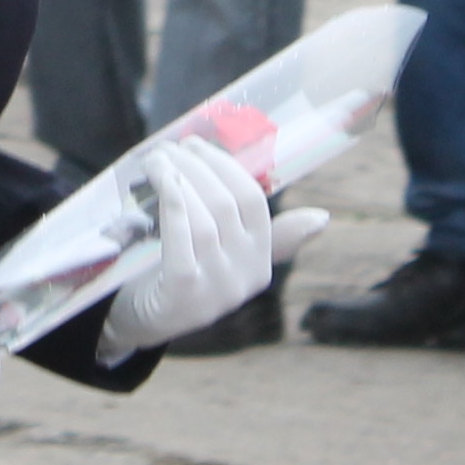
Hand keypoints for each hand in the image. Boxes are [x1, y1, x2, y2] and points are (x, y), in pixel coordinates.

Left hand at [98, 139, 320, 357]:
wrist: (143, 320)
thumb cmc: (181, 271)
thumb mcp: (223, 251)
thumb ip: (258, 229)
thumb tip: (322, 218)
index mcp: (261, 260)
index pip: (254, 201)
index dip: (225, 166)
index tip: (196, 144)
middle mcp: (246, 276)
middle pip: (226, 203)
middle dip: (196, 166)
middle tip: (168, 148)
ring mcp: (218, 288)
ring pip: (204, 216)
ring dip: (177, 177)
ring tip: (155, 160)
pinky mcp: (185, 294)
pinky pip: (183, 238)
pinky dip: (173, 202)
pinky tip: (160, 182)